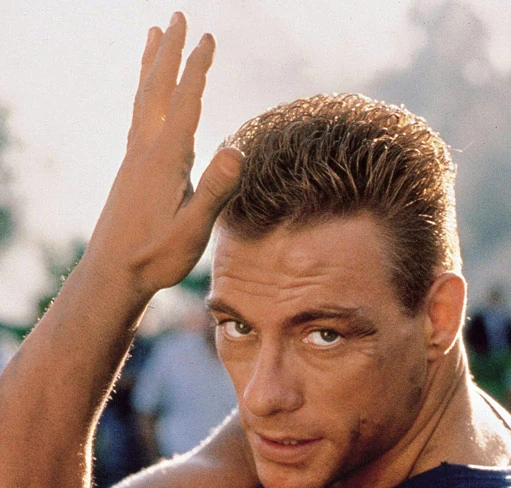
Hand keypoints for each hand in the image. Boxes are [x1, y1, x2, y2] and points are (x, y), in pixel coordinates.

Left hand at [87, 12, 242, 297]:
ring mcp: (134, 160)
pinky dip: (146, 96)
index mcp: (164, 161)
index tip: (207, 37)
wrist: (112, 275)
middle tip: (176, 16)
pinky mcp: (129, 172)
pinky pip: (140, 119)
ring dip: (151, 66)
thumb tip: (236, 149)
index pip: (185, 105)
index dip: (196, 70)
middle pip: (157, 90)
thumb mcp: (191, 231)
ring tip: (153, 37)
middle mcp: (144, 152)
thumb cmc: (155, 258)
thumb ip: (213, 191)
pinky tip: (149, 100)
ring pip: (143, 101)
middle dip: (169, 52)